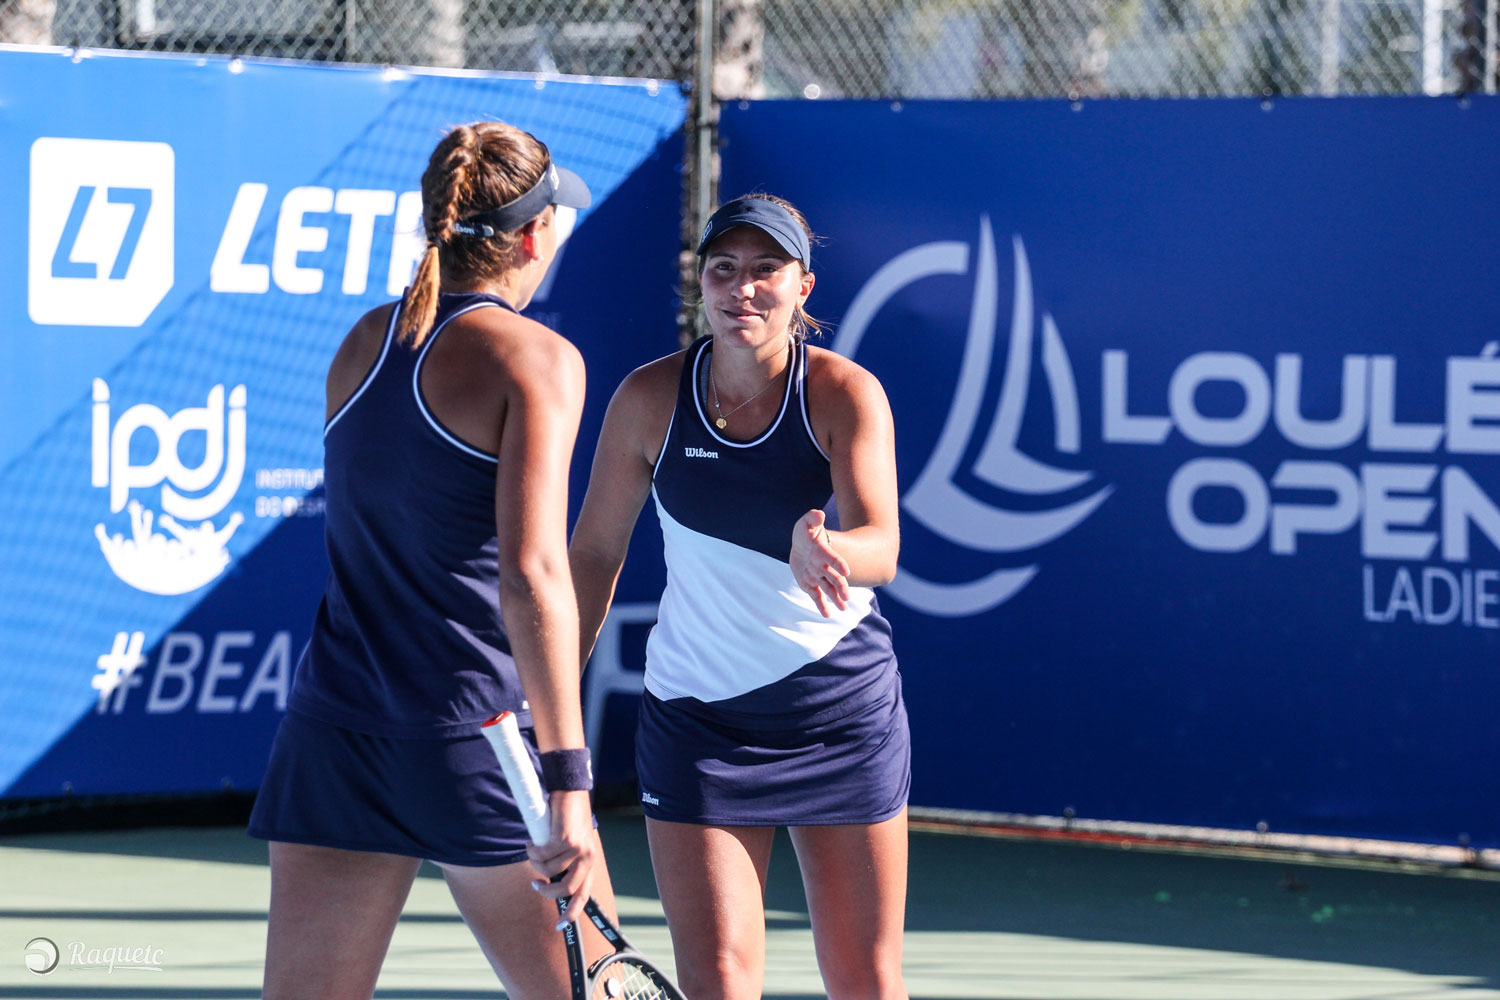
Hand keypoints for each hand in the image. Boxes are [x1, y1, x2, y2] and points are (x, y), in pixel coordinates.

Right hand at [525, 788, 596, 922]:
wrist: (570, 790)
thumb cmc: (568, 816)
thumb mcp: (571, 841)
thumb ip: (565, 860)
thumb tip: (549, 880)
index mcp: (589, 861)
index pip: (583, 894)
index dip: (572, 913)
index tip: (560, 927)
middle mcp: (586, 857)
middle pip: (566, 889)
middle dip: (546, 891)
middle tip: (535, 883)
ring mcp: (577, 848)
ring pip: (549, 870)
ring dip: (535, 862)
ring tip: (533, 849)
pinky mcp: (565, 838)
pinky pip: (542, 854)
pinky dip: (533, 849)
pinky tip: (532, 840)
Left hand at [791, 509, 850, 617]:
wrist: (803, 545)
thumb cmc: (806, 533)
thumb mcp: (806, 524)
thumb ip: (812, 519)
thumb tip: (818, 514)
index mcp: (822, 552)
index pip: (832, 558)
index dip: (838, 564)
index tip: (846, 571)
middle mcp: (822, 566)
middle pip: (834, 578)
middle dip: (840, 586)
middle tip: (847, 597)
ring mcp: (817, 576)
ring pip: (828, 589)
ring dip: (835, 598)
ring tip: (843, 608)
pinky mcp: (810, 584)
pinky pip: (817, 596)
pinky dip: (822, 605)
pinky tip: (828, 614)